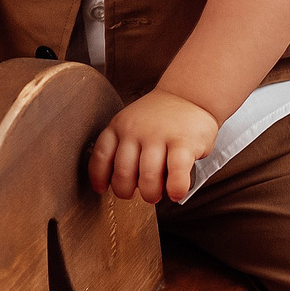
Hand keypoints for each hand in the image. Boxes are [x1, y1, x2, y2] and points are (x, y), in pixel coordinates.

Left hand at [88, 90, 220, 204]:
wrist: (190, 96)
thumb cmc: (159, 118)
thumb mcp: (130, 122)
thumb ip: (121, 146)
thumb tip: (112, 182)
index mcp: (119, 126)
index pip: (101, 156)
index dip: (99, 177)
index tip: (103, 189)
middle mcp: (136, 130)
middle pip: (123, 173)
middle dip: (127, 192)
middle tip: (137, 194)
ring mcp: (160, 135)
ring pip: (148, 178)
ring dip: (151, 194)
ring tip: (156, 194)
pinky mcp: (184, 143)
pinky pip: (176, 174)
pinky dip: (175, 190)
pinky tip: (176, 193)